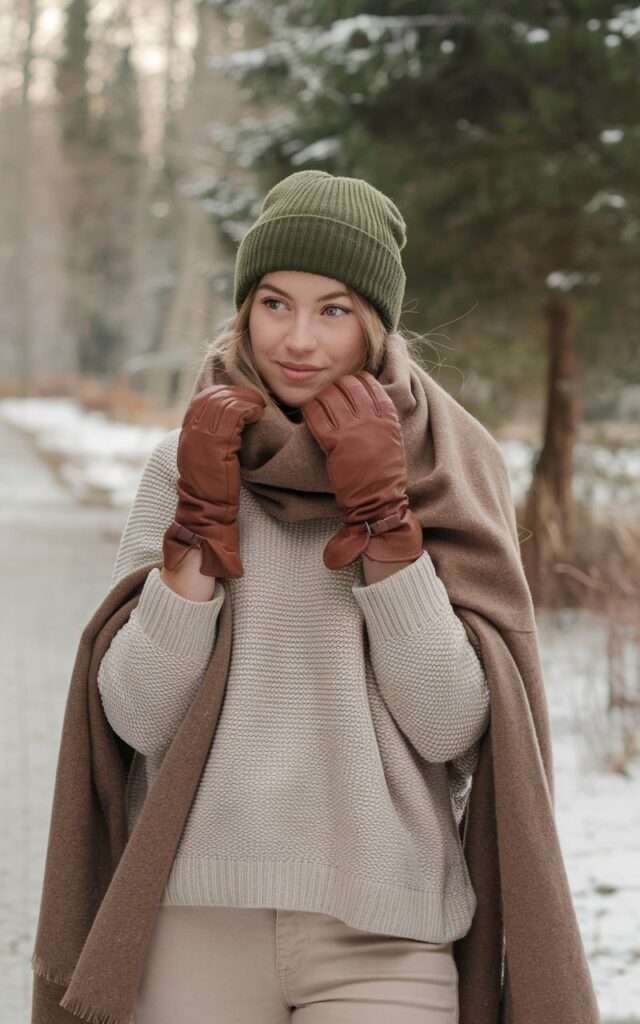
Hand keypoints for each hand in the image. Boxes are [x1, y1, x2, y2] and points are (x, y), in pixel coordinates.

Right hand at [162, 384, 265, 577]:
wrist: (207, 514)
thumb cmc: (214, 492)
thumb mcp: (207, 460)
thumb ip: (211, 440)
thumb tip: (231, 423)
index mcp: (186, 435)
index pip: (202, 400)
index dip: (223, 394)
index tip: (242, 397)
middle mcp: (190, 433)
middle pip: (213, 397)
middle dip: (237, 394)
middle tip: (255, 398)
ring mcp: (202, 439)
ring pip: (224, 403)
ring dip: (246, 400)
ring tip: (259, 405)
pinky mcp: (217, 446)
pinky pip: (234, 416)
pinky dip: (248, 409)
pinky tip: (259, 414)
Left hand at [301, 371, 422, 569]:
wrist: (378, 500)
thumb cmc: (385, 473)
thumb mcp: (393, 438)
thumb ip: (381, 417)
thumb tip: (365, 399)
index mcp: (387, 416)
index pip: (368, 383)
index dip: (355, 380)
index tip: (348, 384)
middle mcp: (370, 419)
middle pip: (346, 385)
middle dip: (335, 386)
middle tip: (330, 393)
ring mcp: (351, 430)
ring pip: (329, 397)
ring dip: (320, 396)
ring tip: (318, 402)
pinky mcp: (333, 444)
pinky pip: (316, 415)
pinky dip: (310, 409)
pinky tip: (309, 412)